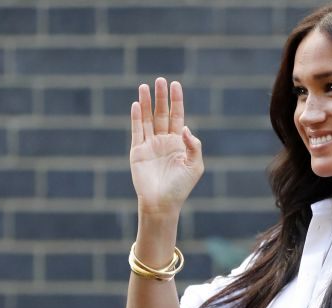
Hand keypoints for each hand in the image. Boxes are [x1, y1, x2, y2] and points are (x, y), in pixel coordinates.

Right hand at [130, 78, 203, 219]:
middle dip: (161, 97)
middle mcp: (164, 140)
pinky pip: (137, 130)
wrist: (162, 203)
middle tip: (161, 80)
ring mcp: (150, 145)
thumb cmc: (181, 186)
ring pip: (148, 119)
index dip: (177, 100)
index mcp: (179, 142)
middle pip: (162, 113)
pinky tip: (137, 104)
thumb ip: (193, 145)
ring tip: (145, 86)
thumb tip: (185, 127)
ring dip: (147, 103)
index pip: (177, 116)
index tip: (176, 84)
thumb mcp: (195, 165)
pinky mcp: (137, 151)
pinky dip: (136, 117)